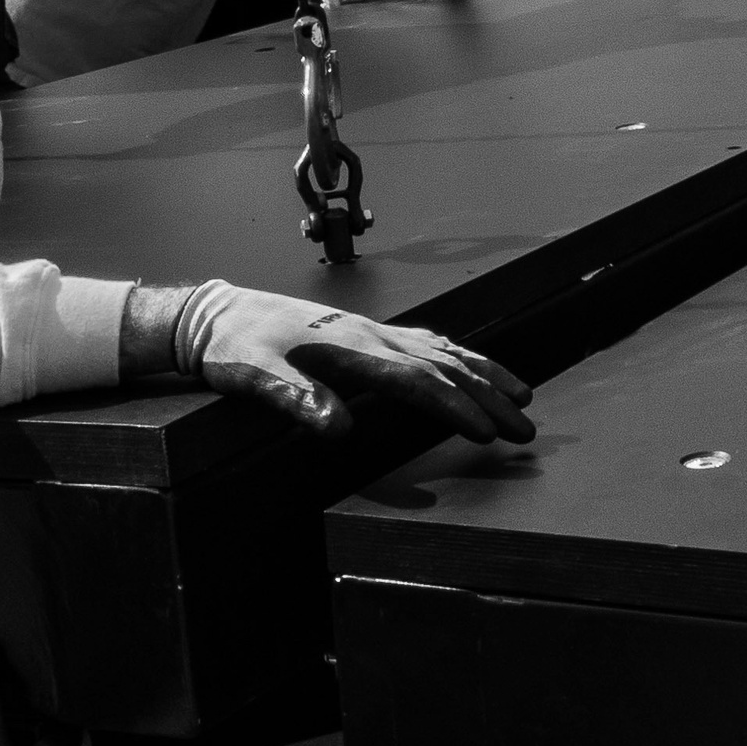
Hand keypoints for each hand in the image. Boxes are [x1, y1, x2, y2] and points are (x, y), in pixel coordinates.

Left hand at [188, 287, 535, 444]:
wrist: (220, 313)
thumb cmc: (236, 348)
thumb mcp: (253, 376)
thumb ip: (296, 399)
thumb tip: (340, 429)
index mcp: (351, 349)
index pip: (417, 381)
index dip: (456, 408)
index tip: (488, 432)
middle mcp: (371, 336)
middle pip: (445, 367)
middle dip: (489, 397)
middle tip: (526, 428)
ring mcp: (373, 331)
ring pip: (444, 351)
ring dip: (486, 374)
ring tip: (523, 396)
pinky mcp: (367, 334)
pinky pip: (427, 342)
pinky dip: (460, 355)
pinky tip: (473, 365)